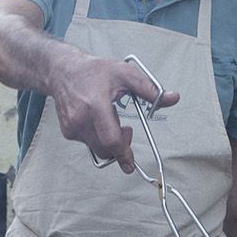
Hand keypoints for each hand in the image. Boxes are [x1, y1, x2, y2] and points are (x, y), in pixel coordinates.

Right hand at [50, 52, 179, 173]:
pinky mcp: (67, 132)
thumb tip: (172, 98)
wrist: (63, 72)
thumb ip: (149, 89)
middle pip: (104, 149)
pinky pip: (87, 144)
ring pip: (96, 148)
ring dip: (109, 141)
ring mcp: (72, 127)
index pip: (110, 139)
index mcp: (95, 104)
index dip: (123, 154)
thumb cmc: (93, 71)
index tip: (130, 164)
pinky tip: (96, 119)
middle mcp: (81, 118)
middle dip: (120, 148)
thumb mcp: (125, 73)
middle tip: (127, 130)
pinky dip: (97, 137)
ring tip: (110, 119)